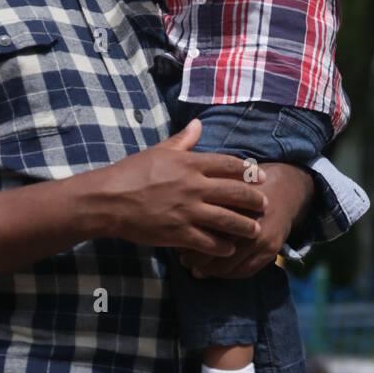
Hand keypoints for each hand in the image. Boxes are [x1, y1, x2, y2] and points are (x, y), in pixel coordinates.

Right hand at [82, 121, 268, 255]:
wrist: (109, 199)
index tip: (261, 176)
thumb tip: (198, 124)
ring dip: (244, 226)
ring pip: (227, 220)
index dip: (249, 171)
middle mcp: (194, 186)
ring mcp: (188, 211)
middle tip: (265, 204)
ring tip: (254, 230)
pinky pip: (208, 241)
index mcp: (190, 164)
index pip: (229, 165)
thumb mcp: (159, 150)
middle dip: (254, 200)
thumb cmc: (132, 172)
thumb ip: (183, 140)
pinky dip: (221, 246)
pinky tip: (228, 248)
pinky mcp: (179, 233)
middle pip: (235, 193)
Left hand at [178, 162, 313, 279]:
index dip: (190, 242)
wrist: (286, 190)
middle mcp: (252, 226)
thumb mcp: (229, 184)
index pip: (208, 233)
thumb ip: (208, 198)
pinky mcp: (272, 251)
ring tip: (196, 268)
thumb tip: (181, 217)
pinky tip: (216, 271)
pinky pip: (246, 271)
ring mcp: (264, 241)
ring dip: (211, 271)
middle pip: (217, 253)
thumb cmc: (250, 185)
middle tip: (184, 260)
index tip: (178, 246)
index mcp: (238, 206)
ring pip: (230, 267)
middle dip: (197, 260)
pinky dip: (229, 274)